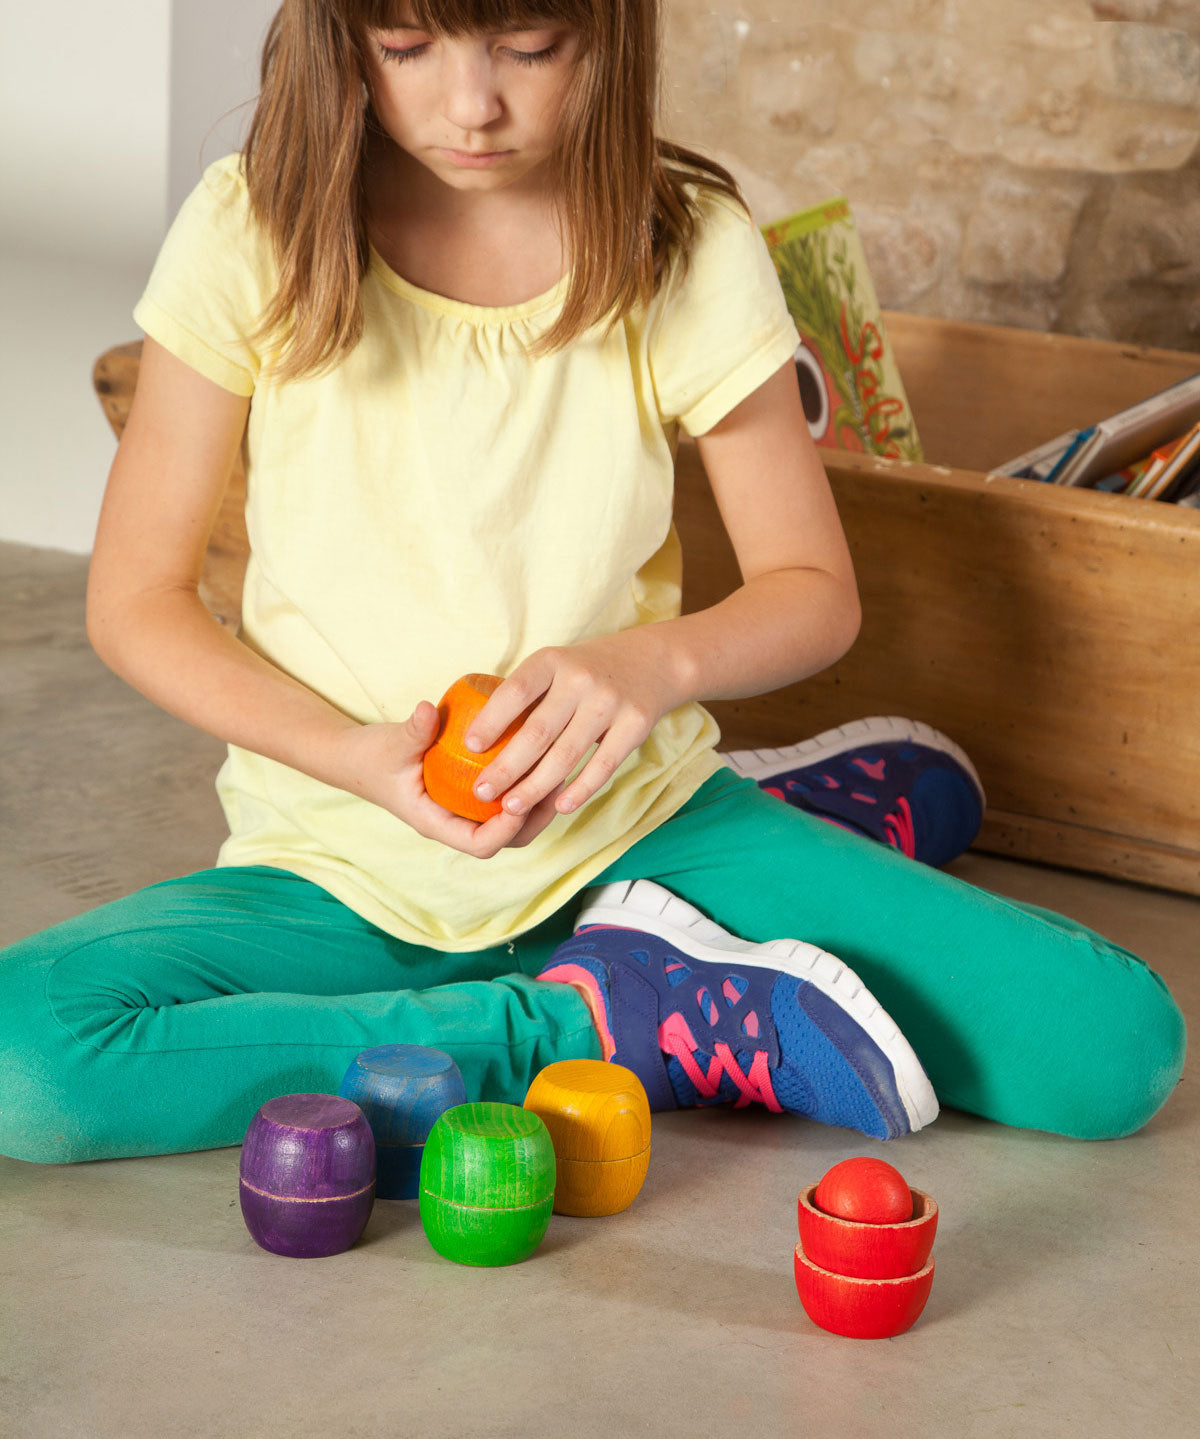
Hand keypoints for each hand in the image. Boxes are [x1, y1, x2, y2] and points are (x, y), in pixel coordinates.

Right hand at [333, 704, 561, 856]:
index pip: (479, 845)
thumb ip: (413, 729)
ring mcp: (463, 812)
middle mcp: (454, 823)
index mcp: (436, 823)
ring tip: (559, 771)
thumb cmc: (374, 755)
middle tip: (557, 784)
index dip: (506, 829)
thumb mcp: (392, 742)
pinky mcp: (469, 797)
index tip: (522, 798)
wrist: (358, 759)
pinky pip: (502, 802)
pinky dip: (524, 787)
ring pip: (510, 823)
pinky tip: (541, 758)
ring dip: (536, 804)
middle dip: (534, 818)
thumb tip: (427, 709)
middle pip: (506, 840)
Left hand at [463, 629, 685, 819]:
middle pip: (537, 732)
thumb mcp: (556, 666)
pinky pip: (603, 765)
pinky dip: (580, 789)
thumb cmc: (586, 672)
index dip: (491, 720)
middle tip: (482, 793)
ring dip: (535, 787)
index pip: (515, 691)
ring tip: (511, 807)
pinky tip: (559, 807)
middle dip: (506, 767)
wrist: (652, 661)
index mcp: (552, 661)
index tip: (469, 748)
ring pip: (566, 755)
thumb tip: (478, 743)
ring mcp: (610, 702)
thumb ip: (526, 696)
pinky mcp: (635, 725)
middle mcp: (580, 679)